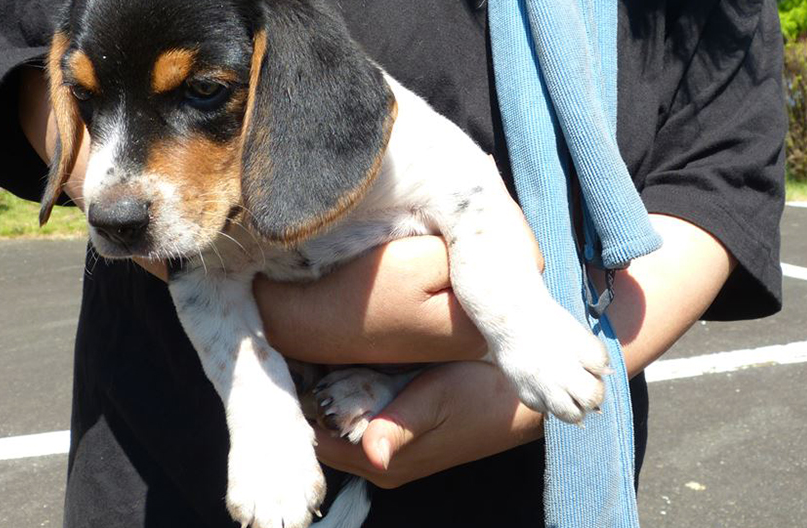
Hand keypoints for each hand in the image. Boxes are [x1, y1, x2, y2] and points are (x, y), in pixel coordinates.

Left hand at [314, 361, 542, 488]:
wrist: (521, 402)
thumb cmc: (482, 397)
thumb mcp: (439, 403)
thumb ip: (400, 426)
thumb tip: (371, 453)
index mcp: (382, 462)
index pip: (317, 439)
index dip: (298, 402)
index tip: (285, 360)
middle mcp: (379, 460)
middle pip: (323, 429)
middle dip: (308, 392)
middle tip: (293, 343)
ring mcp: (389, 445)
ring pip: (339, 419)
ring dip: (326, 388)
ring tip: (310, 344)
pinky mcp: (400, 428)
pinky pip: (359, 411)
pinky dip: (347, 387)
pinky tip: (343, 355)